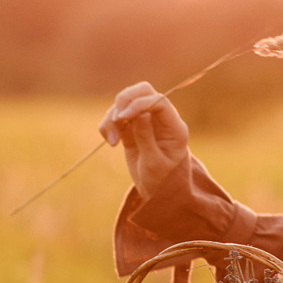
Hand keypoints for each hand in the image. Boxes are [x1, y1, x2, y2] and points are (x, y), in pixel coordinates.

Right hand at [97, 81, 190, 198]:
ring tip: (112, 141)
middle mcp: (162, 119)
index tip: (123, 117)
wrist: (156, 192)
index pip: (159, 102)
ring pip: (125, 101)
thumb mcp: (154, 163)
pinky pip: (116, 115)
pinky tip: (110, 142)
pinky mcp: (131, 127)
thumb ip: (147, 137)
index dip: (139, 104)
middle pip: (143, 91)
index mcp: (174, 127)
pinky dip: (108, 124)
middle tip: (116, 119)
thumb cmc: (160, 181)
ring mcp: (146, 120)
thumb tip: (142, 113)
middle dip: (125, 100)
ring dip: (113, 117)